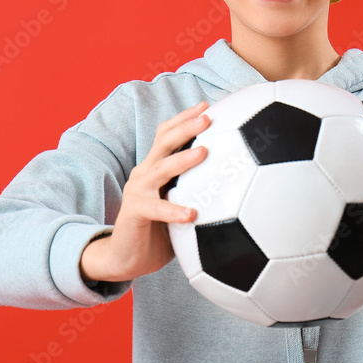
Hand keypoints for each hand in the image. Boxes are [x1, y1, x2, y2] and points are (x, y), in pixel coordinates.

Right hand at [79, 100, 209, 282]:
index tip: (207, 105)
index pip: (167, 134)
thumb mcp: (180, 205)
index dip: (184, 118)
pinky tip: (192, 213)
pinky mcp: (134, 212)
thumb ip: (197, 193)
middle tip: (207, 117)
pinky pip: (156, 209)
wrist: (125, 257)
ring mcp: (138, 191)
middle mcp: (144, 173)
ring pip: (161, 169)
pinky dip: (174, 210)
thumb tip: (237, 185)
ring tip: (203, 152)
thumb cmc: (158, 231)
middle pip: (164, 141)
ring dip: (182, 160)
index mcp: (155, 167)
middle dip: (186, 126)